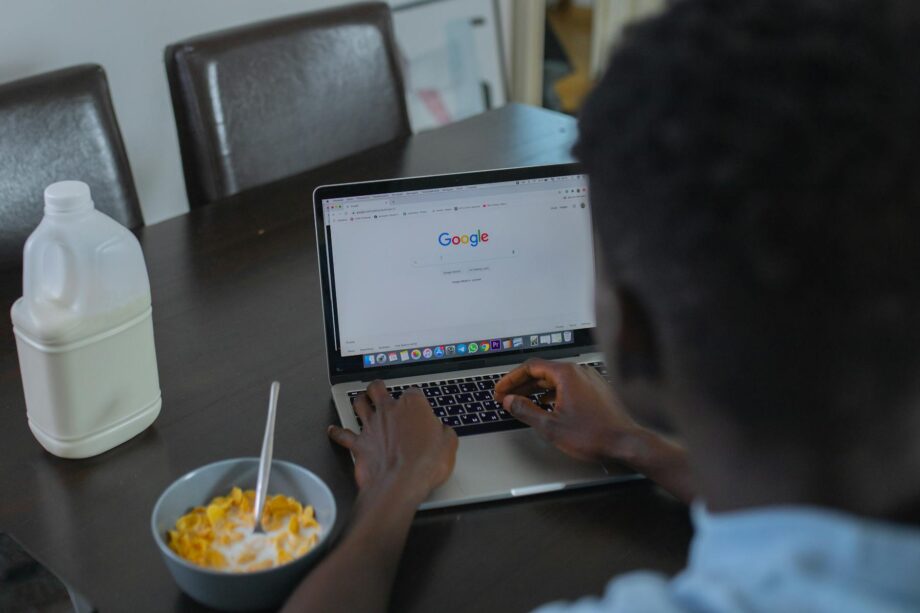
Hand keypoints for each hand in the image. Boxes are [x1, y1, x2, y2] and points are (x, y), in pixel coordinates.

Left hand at [328, 381, 457, 502]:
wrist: (400, 484)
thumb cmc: (425, 464)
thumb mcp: (449, 446)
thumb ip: (444, 433)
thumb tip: (443, 431)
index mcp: (412, 406)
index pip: (413, 393)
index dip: (416, 400)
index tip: (420, 409)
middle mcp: (389, 410)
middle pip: (378, 388)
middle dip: (378, 388)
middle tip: (379, 389)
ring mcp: (371, 425)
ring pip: (359, 403)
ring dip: (359, 401)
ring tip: (361, 400)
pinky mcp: (359, 444)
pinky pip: (343, 435)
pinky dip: (337, 432)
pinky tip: (333, 430)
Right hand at [494, 359, 641, 463]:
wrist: (626, 443)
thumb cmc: (594, 434)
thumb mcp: (551, 426)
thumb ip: (526, 410)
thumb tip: (511, 401)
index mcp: (567, 374)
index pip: (531, 367)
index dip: (511, 379)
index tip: (501, 390)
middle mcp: (579, 372)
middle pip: (543, 371)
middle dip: (522, 385)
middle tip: (508, 397)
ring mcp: (590, 380)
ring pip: (556, 379)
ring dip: (537, 389)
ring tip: (523, 402)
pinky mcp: (596, 390)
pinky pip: (568, 386)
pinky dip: (553, 393)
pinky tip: (547, 405)